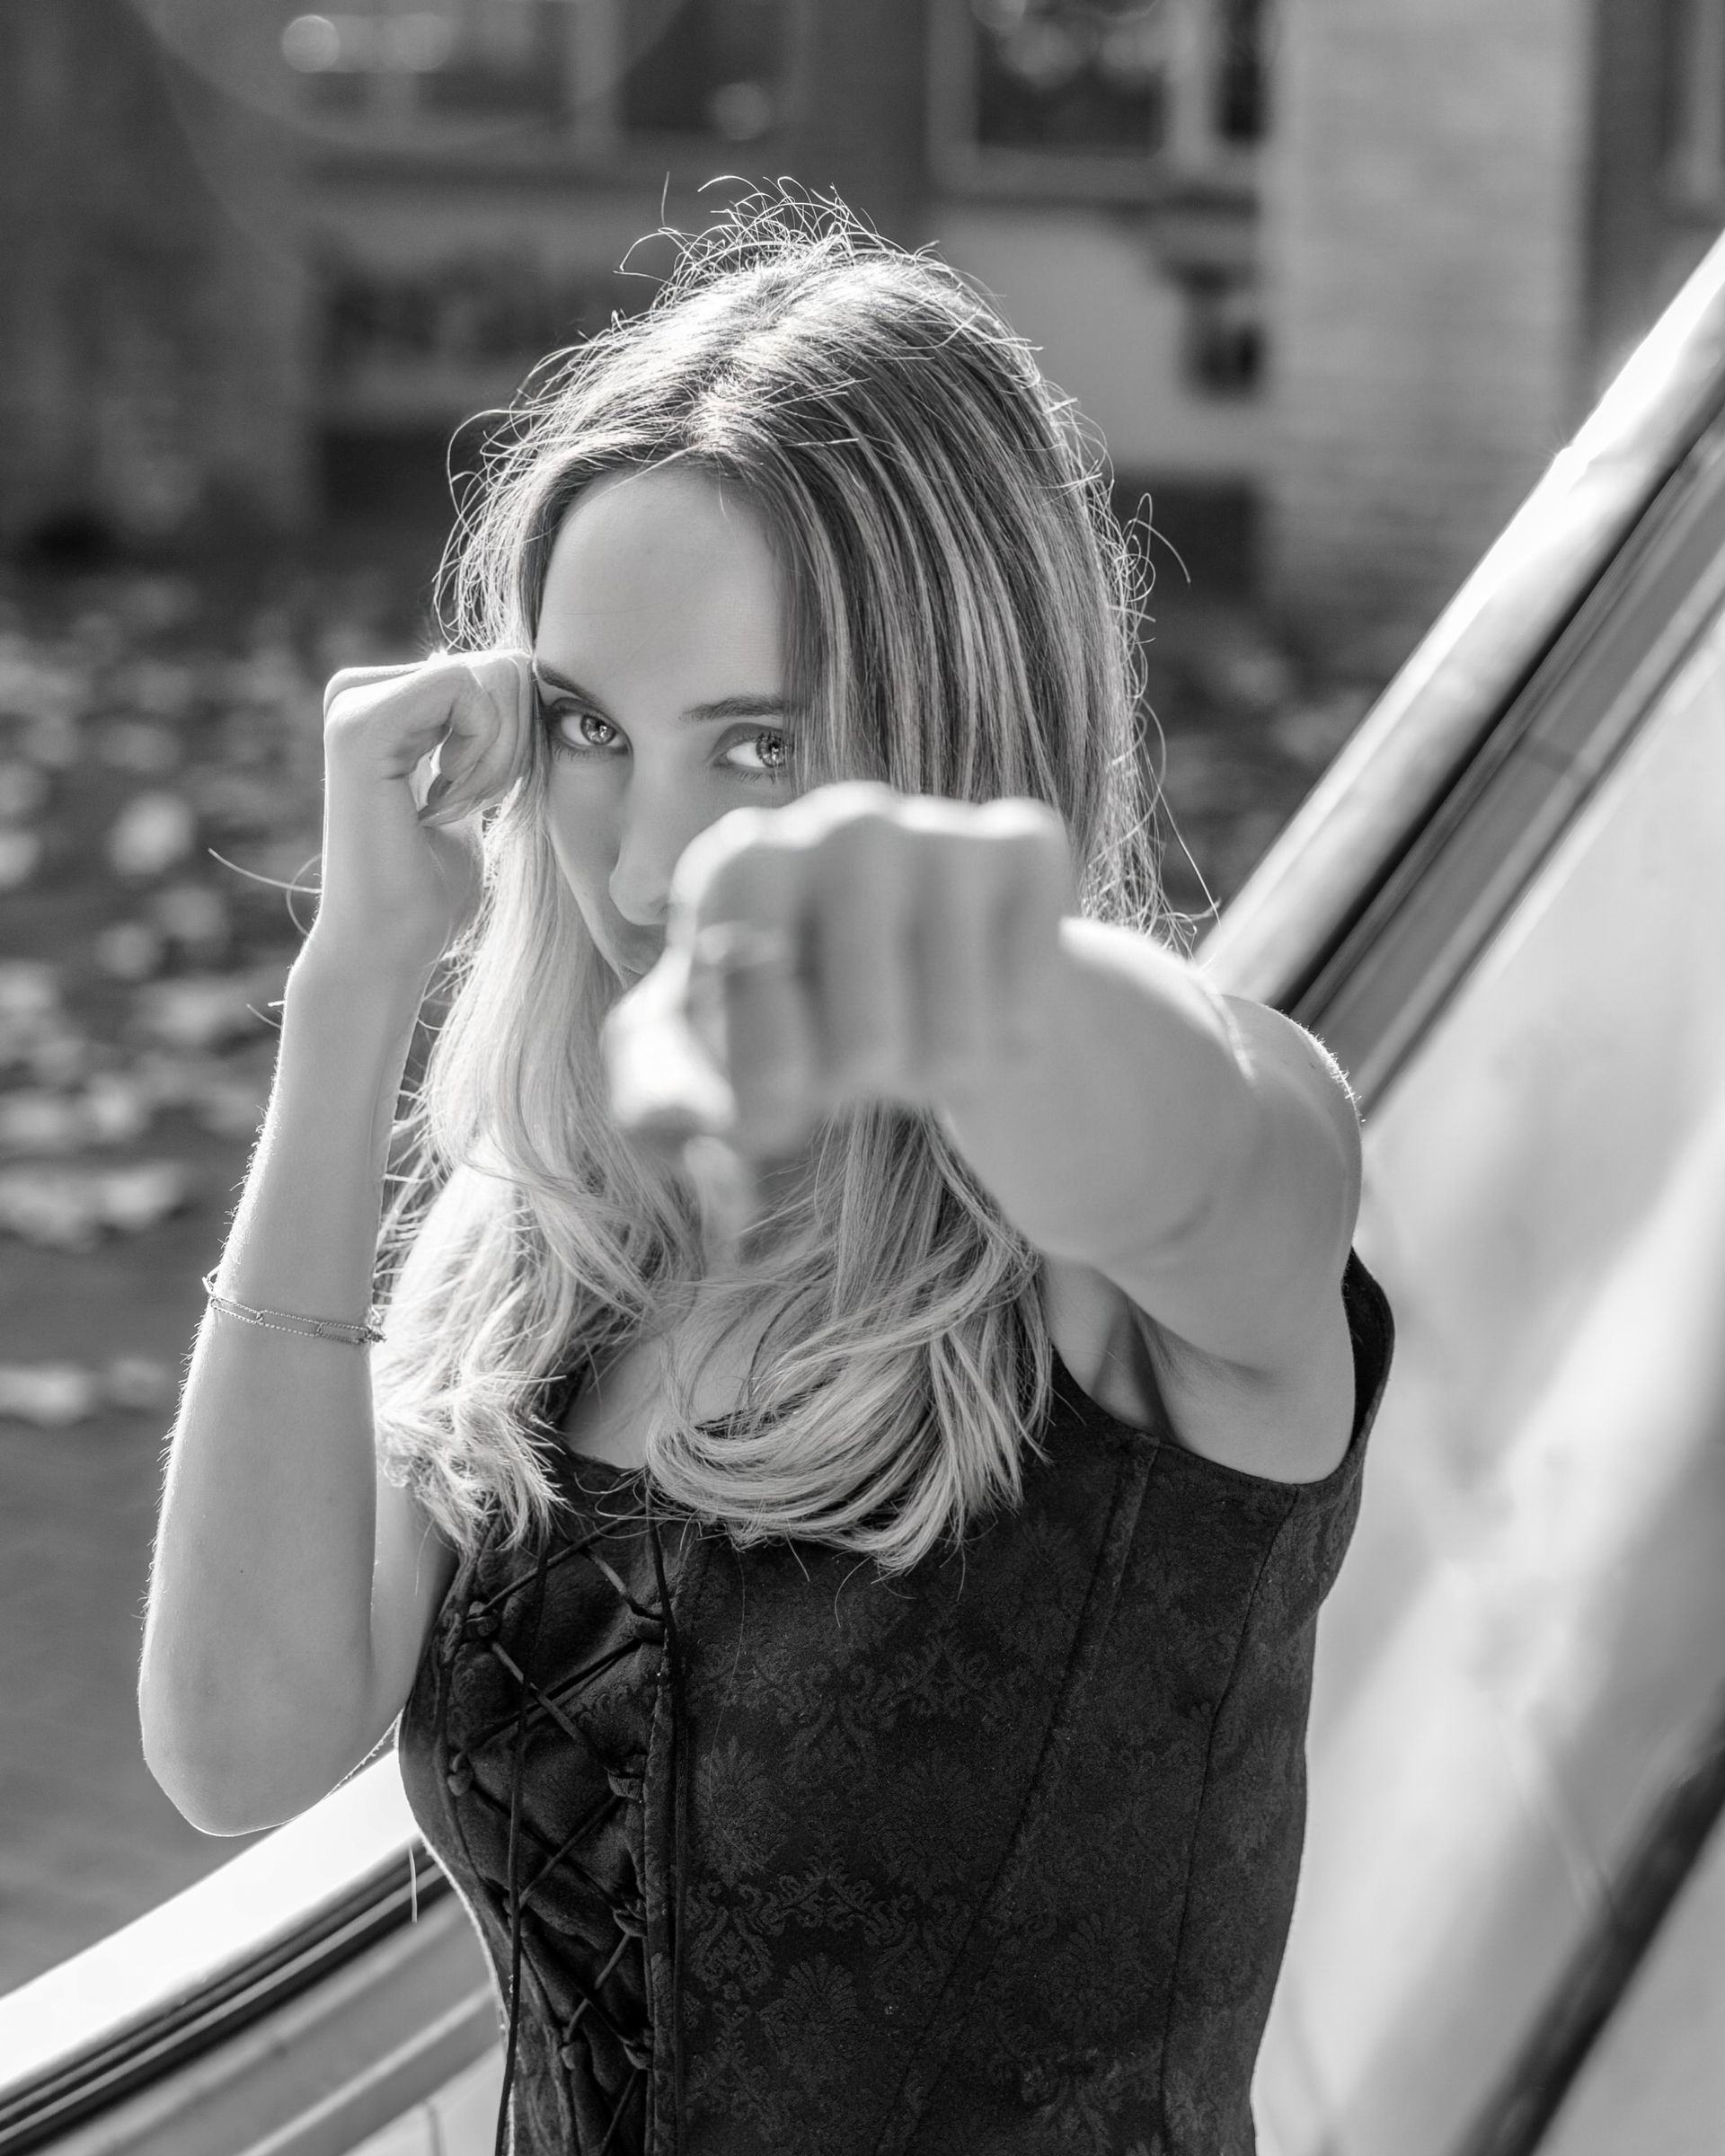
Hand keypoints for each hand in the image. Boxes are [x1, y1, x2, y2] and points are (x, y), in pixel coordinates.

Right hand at [305, 651, 533, 985]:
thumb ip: (484, 733)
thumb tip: (507, 671)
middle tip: (472, 806)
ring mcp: (353, 704)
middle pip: (498, 665)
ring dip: (501, 755)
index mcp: (380, 702)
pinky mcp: (360, 725)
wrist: (386, 948)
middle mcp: (357, 693)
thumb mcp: (472, 790)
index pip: (495, 670)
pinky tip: (447, 800)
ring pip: (488, 675)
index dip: (519, 736)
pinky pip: (463, 689)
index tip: (480, 797)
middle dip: (514, 742)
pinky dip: (485, 750)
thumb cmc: (431, 888)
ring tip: (454, 809)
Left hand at [604, 783, 1075, 1157]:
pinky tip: (985, 1004)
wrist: (930, 984)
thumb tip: (720, 1140)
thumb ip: (662, 1104)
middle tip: (862, 1060)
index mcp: (740, 864)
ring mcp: (939, 826)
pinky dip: (1009, 1046)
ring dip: (939, 1079)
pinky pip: (1028, 1013)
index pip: (752, 1012)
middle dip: (864, 1091)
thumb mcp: (703, 1068)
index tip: (778, 1096)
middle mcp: (839, 821)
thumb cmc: (800, 1023)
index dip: (768, 1089)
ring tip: (921, 1037)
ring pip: (956, 1043)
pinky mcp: (1028, 844)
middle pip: (865, 1049)